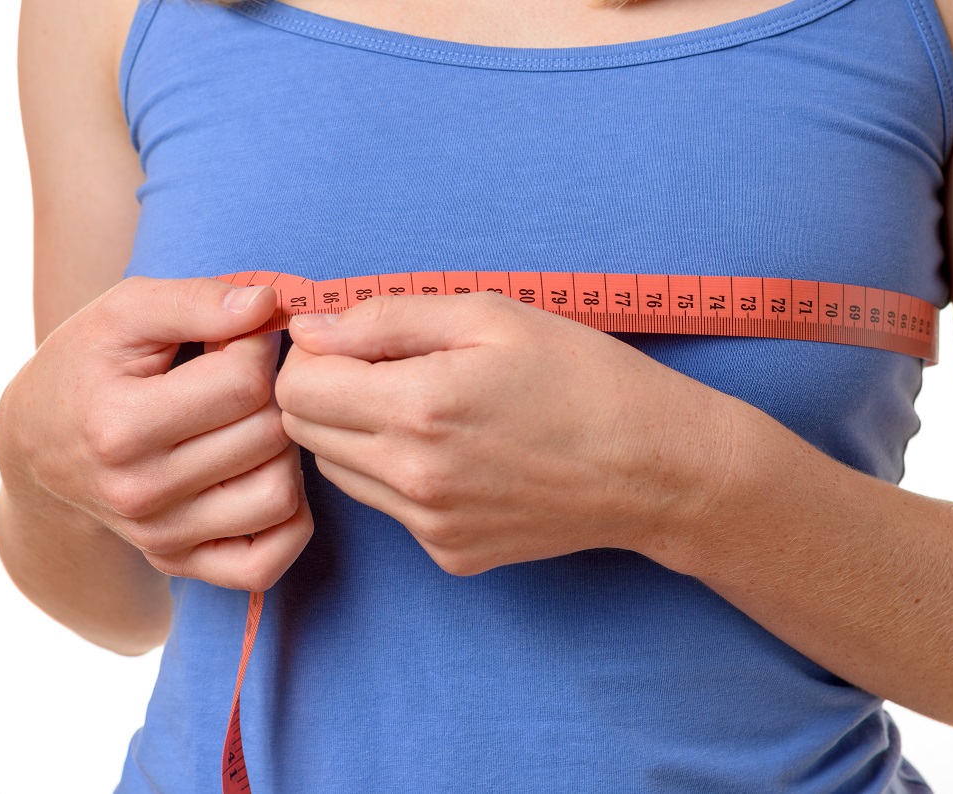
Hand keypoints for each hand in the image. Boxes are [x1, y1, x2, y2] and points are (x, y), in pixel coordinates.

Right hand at [0, 276, 312, 590]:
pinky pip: (267, 561)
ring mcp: (160, 537)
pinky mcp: (179, 564)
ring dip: (284, 451)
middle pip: (267, 437)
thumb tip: (266, 305)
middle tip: (249, 376)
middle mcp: (139, 492)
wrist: (40, 444)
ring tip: (253, 422)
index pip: (244, 382)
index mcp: (119, 425)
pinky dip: (287, 522)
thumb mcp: (124, 312)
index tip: (241, 335)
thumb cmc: (89, 366)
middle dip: (273, 393)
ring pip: (280, 495)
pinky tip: (263, 475)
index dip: (259, 345)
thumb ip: (195, 300)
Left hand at [275, 292, 732, 575]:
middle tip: (384, 367)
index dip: (312, 355)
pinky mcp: (450, 554)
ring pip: (339, 472)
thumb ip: (386, 318)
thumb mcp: (490, 315)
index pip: (296, 388)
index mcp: (418, 408)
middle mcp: (412, 478)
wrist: (656, 468)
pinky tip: (459, 451)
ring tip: (425, 407)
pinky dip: (401, 475)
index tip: (348, 341)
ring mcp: (430, 526)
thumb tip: (310, 327)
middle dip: (326, 391)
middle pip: (304, 433)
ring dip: (357, 433)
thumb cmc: (583, 377)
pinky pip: (390, 507)